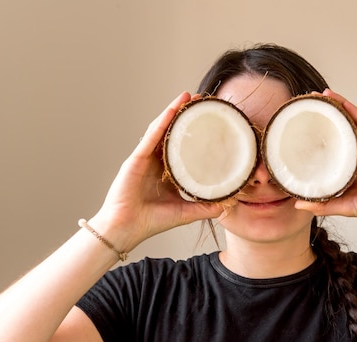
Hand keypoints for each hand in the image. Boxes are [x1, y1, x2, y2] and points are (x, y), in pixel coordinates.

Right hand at [90, 92, 225, 250]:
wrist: (126, 229)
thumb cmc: (151, 221)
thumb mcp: (186, 212)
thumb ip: (206, 207)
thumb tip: (230, 204)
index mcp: (165, 171)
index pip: (181, 145)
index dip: (194, 131)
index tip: (210, 118)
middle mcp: (155, 161)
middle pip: (171, 132)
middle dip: (185, 114)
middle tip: (201, 100)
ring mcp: (144, 158)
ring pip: (160, 128)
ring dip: (174, 111)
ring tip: (188, 97)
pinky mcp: (136, 159)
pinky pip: (150, 137)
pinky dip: (161, 123)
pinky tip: (172, 110)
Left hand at [295, 89, 356, 229]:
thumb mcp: (346, 206)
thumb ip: (324, 205)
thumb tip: (298, 204)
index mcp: (355, 165)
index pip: (336, 142)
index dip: (323, 129)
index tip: (305, 120)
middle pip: (345, 126)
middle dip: (330, 111)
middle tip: (311, 99)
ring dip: (342, 106)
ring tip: (325, 95)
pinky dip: (356, 114)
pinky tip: (344, 104)